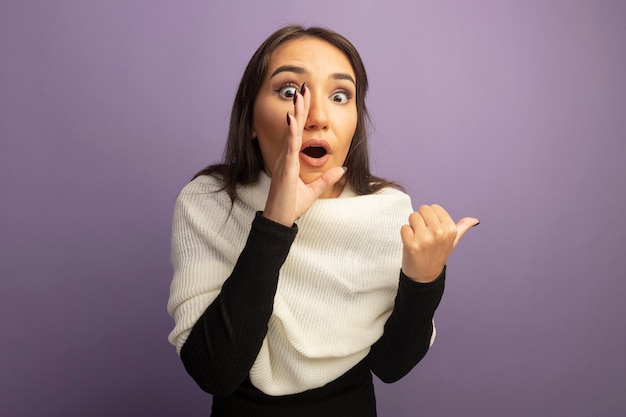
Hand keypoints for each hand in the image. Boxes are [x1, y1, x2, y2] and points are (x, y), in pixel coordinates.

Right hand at [262, 85, 345, 225]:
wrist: (279, 220)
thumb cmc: (291, 206)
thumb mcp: (314, 191)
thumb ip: (327, 179)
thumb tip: (342, 169)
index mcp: (290, 160)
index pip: (297, 132)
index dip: (301, 115)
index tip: (305, 98)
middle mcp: (285, 157)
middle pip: (294, 127)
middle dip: (299, 107)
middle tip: (303, 88)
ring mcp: (284, 162)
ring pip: (291, 132)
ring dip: (296, 113)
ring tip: (299, 96)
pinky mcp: (286, 169)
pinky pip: (289, 148)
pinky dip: (291, 133)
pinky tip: (292, 119)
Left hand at [400, 204, 478, 282]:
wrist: (425, 276)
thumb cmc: (437, 256)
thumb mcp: (452, 242)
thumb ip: (462, 228)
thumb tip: (474, 220)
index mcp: (450, 229)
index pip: (434, 207)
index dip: (430, 218)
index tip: (432, 230)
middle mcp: (439, 232)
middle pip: (422, 209)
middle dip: (421, 219)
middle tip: (423, 234)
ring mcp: (425, 238)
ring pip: (412, 216)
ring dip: (412, 226)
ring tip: (417, 238)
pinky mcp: (411, 243)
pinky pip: (404, 227)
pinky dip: (405, 235)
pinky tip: (411, 244)